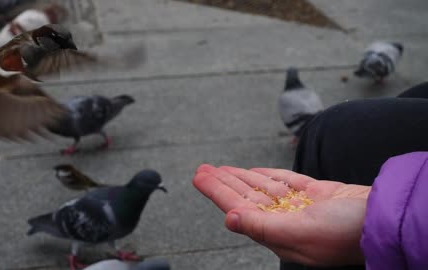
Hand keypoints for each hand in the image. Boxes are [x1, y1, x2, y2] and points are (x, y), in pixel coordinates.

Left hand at [193, 164, 370, 266]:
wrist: (384, 218)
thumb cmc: (346, 231)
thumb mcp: (301, 231)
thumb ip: (262, 226)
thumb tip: (228, 219)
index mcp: (278, 232)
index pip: (238, 208)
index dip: (217, 192)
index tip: (199, 177)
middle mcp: (285, 219)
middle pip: (245, 196)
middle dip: (222, 182)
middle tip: (201, 168)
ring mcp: (300, 205)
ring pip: (261, 188)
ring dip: (240, 177)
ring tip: (220, 168)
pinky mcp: (315, 193)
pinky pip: (284, 182)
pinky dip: (267, 175)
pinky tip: (253, 172)